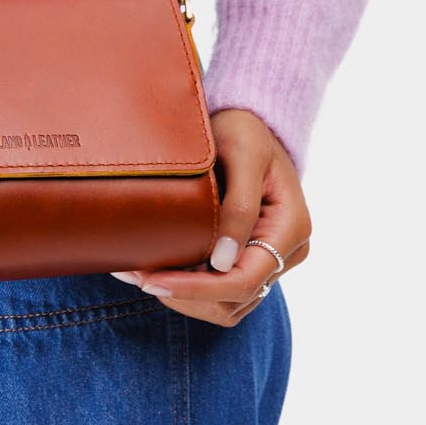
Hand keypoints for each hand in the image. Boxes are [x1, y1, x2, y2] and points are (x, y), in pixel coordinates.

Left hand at [110, 108, 311, 327]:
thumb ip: (240, 205)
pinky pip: (220, 290)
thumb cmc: (245, 129)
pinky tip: (155, 268)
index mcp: (291, 228)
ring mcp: (269, 257)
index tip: (153, 280)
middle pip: (233, 300)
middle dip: (183, 294)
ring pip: (226, 304)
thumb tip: (223, 262)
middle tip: (135, 275)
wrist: (249, 120)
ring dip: (182, 296)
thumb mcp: (243, 153)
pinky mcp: (249, 256)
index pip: (243, 280)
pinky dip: (188, 287)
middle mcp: (286, 250)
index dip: (197, 288)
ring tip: (138, 273)